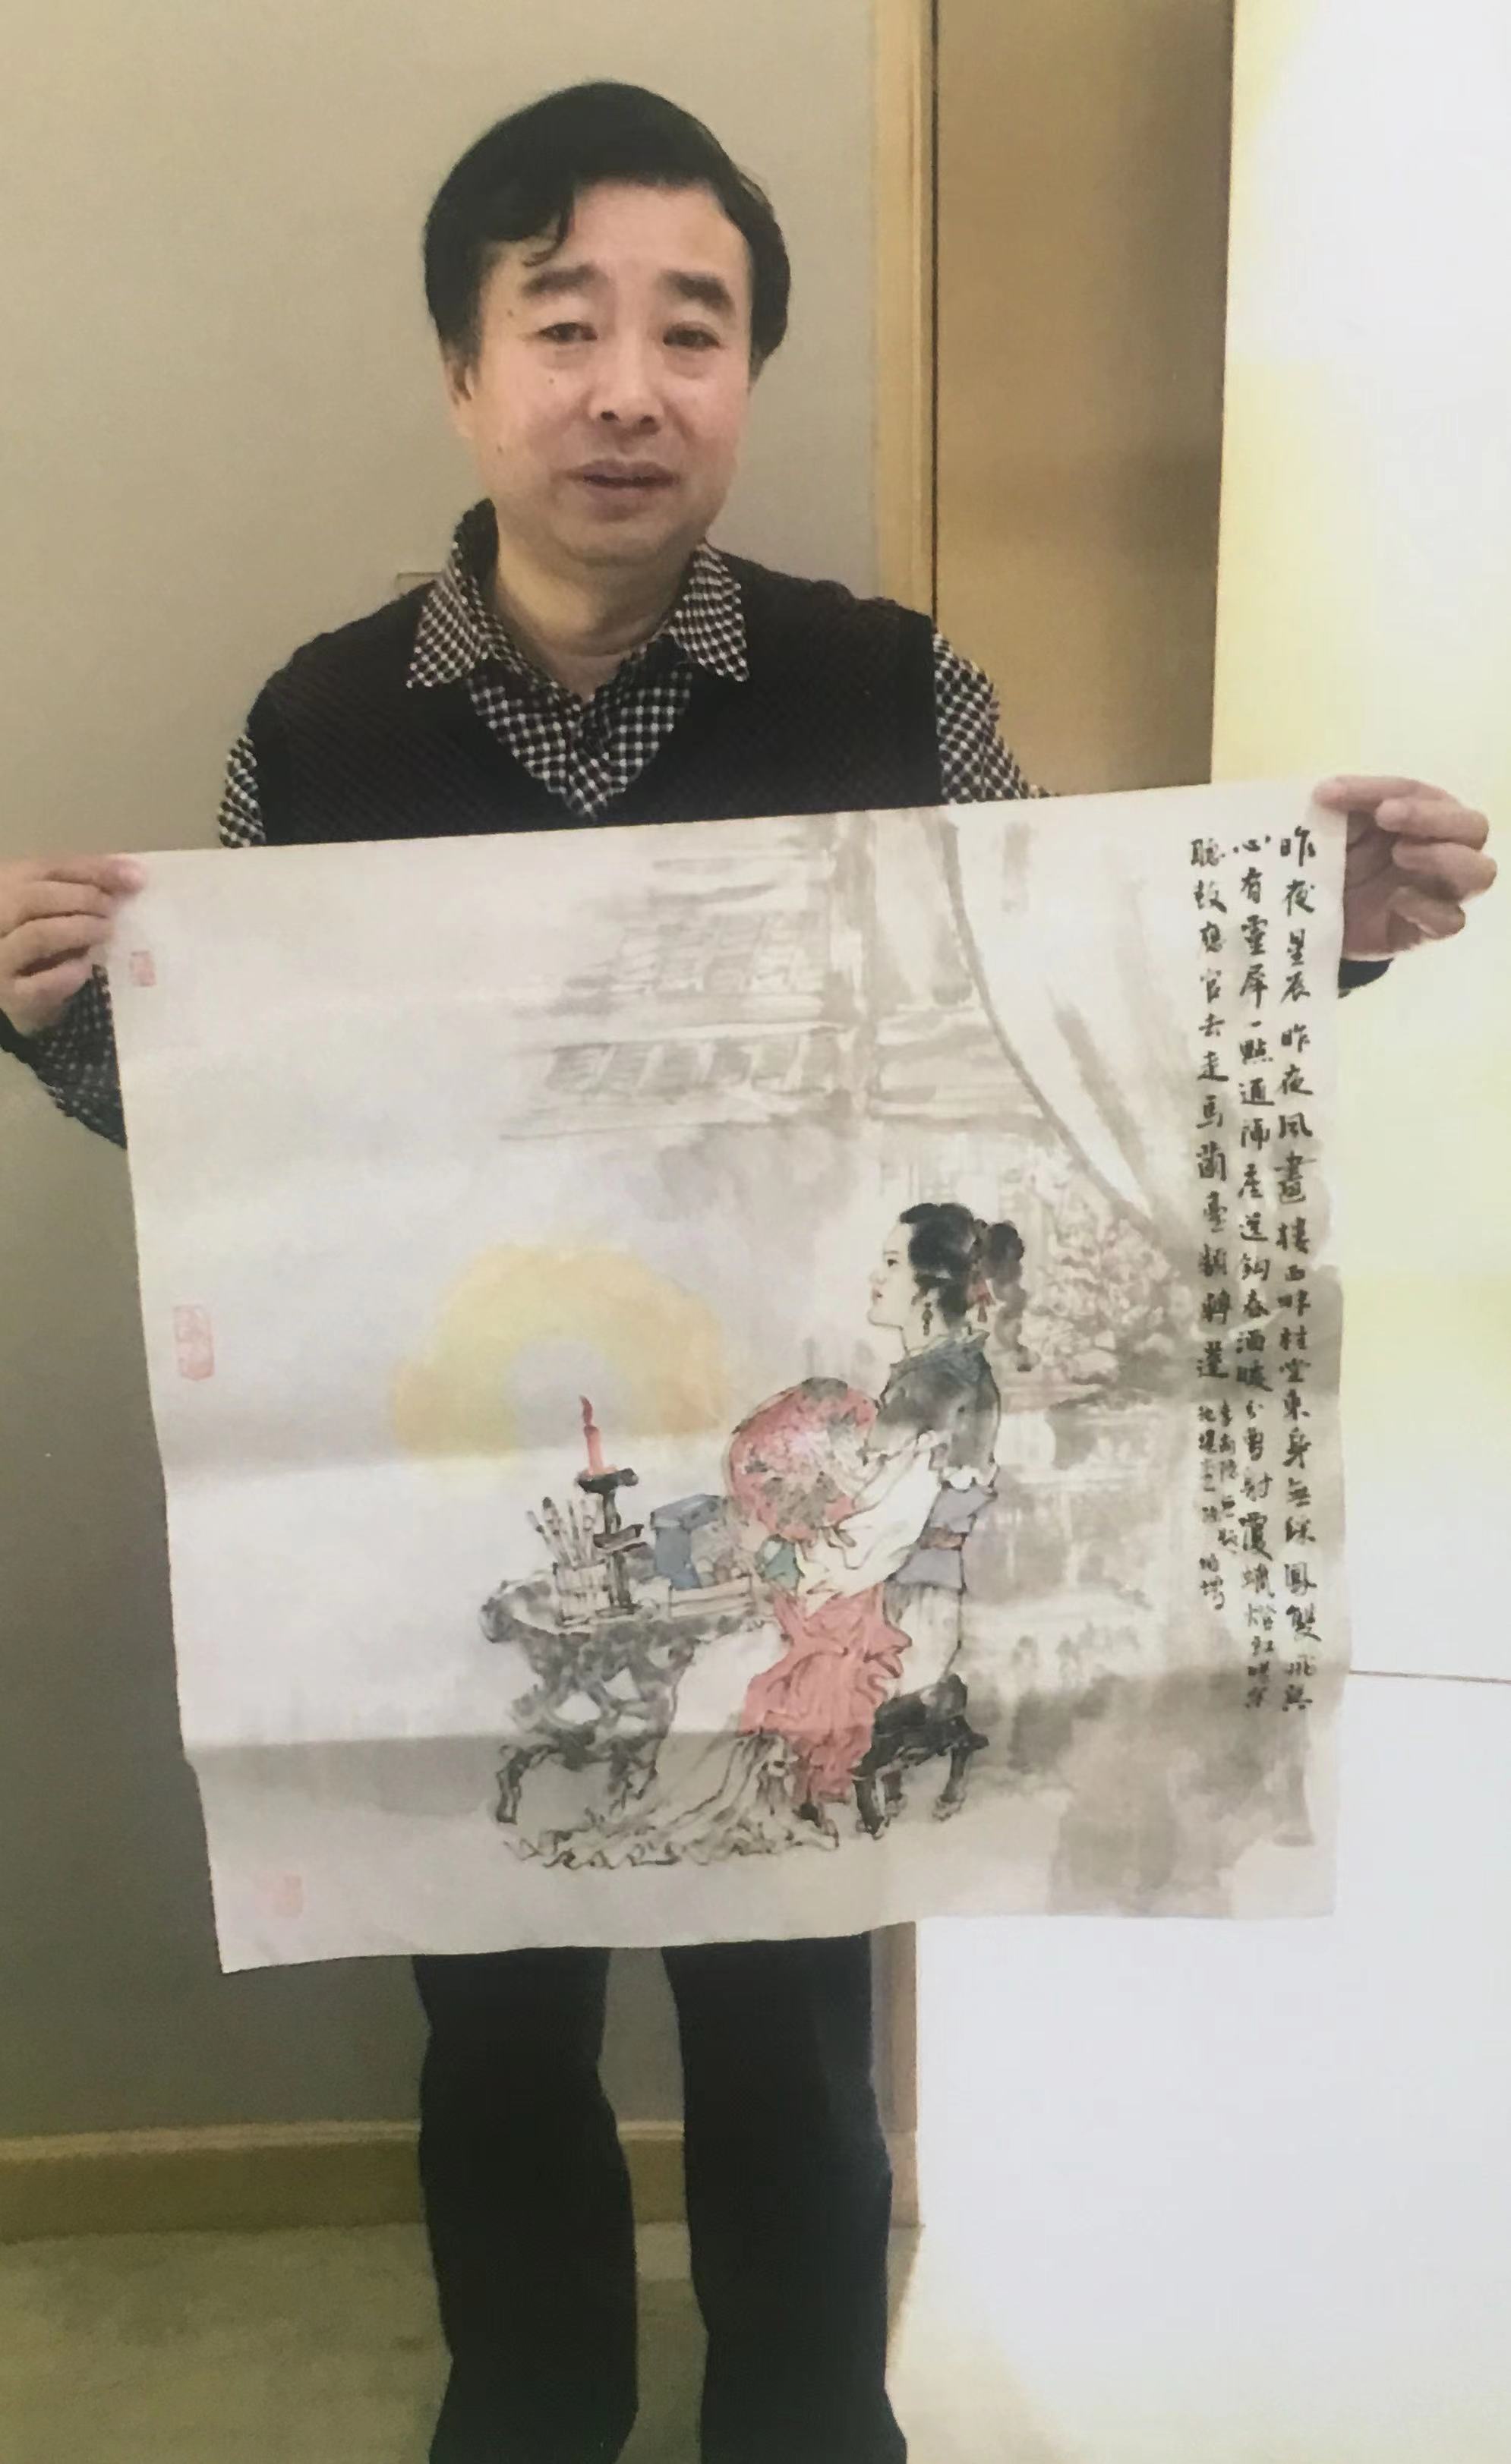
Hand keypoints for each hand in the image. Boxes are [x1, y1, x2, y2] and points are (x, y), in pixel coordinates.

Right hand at [0, 855, 143, 1034]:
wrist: (19, 992)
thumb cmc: (41, 945)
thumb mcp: (54, 909)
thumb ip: (83, 887)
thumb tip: (133, 874)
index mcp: (6, 887)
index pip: (48, 868)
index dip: (94, 870)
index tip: (134, 878)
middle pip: (35, 897)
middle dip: (84, 899)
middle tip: (113, 910)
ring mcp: (0, 958)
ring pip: (38, 935)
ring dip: (81, 930)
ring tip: (106, 932)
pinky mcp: (12, 996)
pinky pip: (43, 983)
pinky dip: (71, 972)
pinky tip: (88, 966)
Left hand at [1312, 776, 1495, 959]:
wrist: (1317, 921)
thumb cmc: (1337, 864)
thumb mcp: (1333, 832)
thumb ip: (1340, 810)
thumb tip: (1326, 793)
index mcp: (1424, 816)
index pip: (1417, 792)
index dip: (1379, 788)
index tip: (1331, 793)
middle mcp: (1445, 849)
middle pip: (1473, 826)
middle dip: (1432, 816)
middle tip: (1386, 815)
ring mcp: (1442, 891)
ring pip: (1480, 872)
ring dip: (1445, 857)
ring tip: (1400, 854)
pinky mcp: (1430, 929)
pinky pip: (1452, 920)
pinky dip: (1429, 908)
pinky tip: (1397, 900)